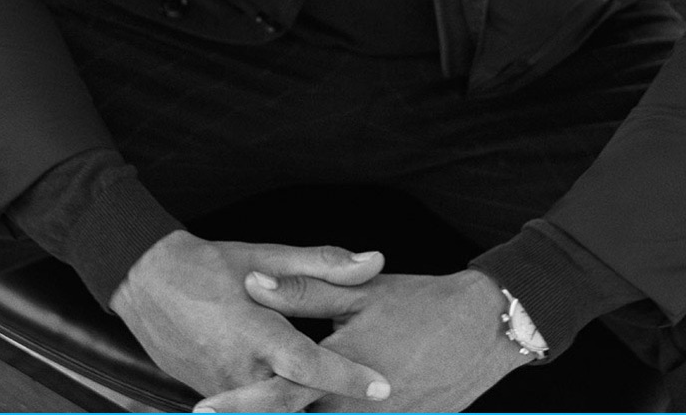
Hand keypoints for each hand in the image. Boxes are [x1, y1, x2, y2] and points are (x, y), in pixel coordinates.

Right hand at [109, 229, 390, 406]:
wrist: (147, 282)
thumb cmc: (210, 265)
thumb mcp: (267, 254)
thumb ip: (323, 263)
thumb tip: (374, 260)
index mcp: (254, 331)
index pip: (307, 364)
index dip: (347, 377)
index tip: (383, 387)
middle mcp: (238, 369)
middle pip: (293, 403)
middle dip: (330, 407)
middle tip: (381, 408)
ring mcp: (222, 389)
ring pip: (272, 412)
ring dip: (303, 409)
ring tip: (344, 409)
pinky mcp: (211, 397)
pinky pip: (252, 411)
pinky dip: (275, 409)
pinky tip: (300, 404)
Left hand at [196, 267, 526, 411]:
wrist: (484, 328)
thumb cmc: (420, 303)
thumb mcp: (360, 293)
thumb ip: (303, 291)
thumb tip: (253, 284)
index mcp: (338, 370)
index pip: (276, 398)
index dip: (238, 408)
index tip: (201, 412)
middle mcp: (355, 410)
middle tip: (218, 413)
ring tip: (259, 413)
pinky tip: (326, 411)